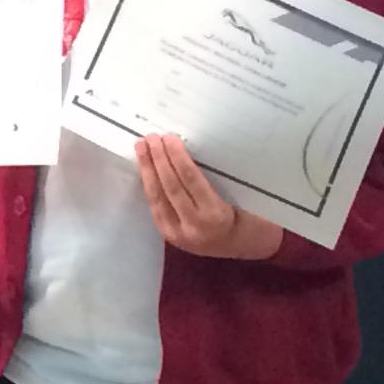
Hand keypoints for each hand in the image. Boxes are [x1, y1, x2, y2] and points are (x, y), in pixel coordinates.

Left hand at [137, 134, 283, 259]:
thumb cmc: (241, 216)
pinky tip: (145, 169)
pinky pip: (155, 206)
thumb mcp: (234, 197)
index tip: (169, 138)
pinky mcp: (168, 235)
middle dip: (158, 159)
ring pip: (157, 197)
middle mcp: (195, 225)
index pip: (190, 179)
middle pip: (171, 186)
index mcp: (216, 214)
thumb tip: (184, 151)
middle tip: (151, 138)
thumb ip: (210, 180)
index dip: (177, 157)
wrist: (237, 245)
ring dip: (148, 169)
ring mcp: (179, 233)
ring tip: (142, 148)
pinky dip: (149, 185)